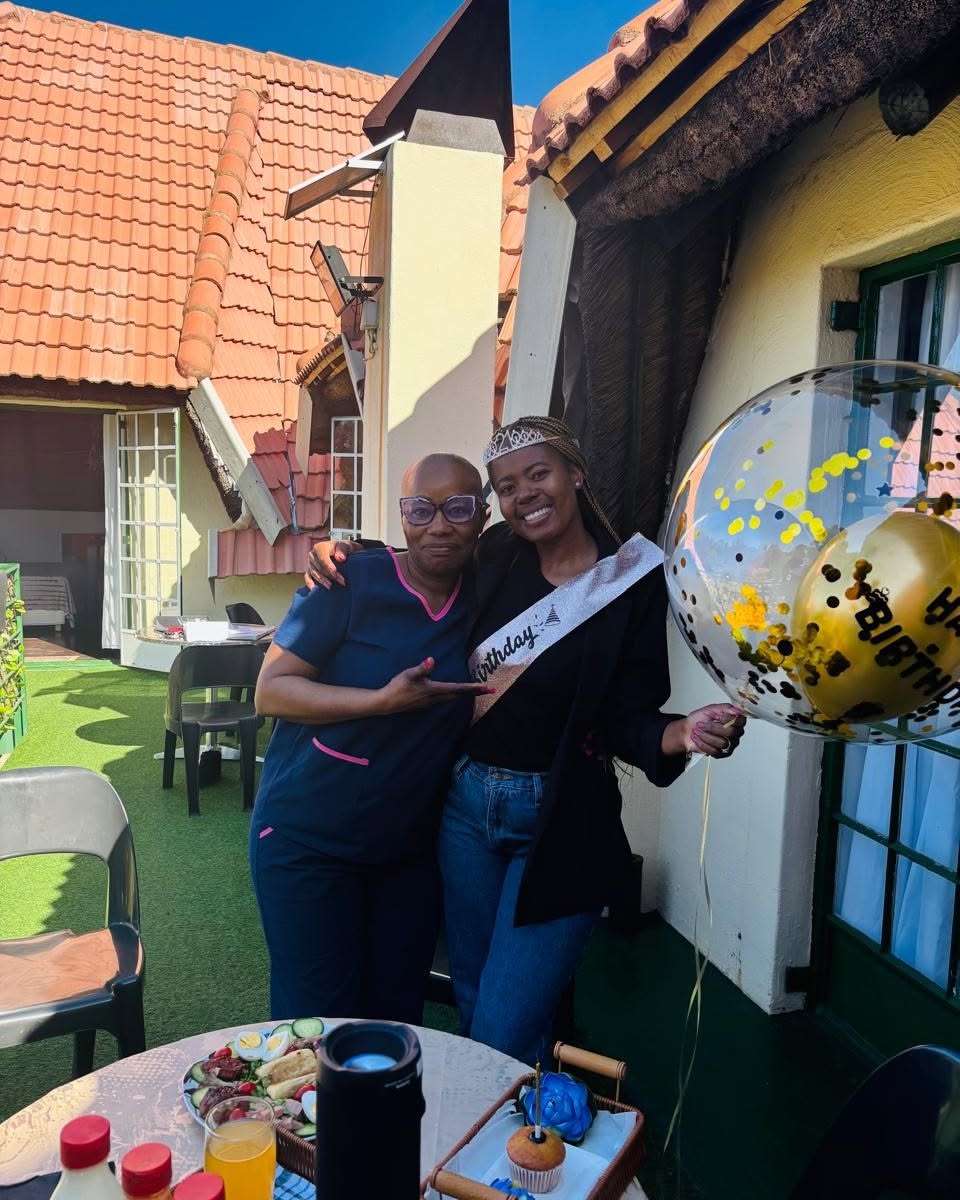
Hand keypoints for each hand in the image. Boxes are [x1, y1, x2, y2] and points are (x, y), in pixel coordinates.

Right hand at [304, 539, 356, 589]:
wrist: (341, 551)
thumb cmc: (343, 549)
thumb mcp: (346, 546)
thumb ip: (343, 551)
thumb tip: (341, 558)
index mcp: (320, 547)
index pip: (322, 558)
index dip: (328, 565)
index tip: (335, 572)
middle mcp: (312, 554)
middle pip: (319, 567)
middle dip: (330, 575)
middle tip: (341, 581)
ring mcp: (310, 563)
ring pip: (314, 573)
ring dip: (323, 580)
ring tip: (331, 586)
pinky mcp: (309, 570)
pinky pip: (307, 577)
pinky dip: (309, 583)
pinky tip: (313, 589)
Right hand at [377, 658, 494, 714]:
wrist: (386, 703)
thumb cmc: (398, 687)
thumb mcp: (409, 674)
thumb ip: (422, 668)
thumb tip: (432, 660)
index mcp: (434, 690)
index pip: (458, 688)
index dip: (472, 688)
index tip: (486, 688)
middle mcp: (435, 698)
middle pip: (459, 695)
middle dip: (474, 692)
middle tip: (488, 690)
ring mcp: (431, 703)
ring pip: (452, 698)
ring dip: (464, 695)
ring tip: (475, 691)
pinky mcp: (425, 704)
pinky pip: (444, 700)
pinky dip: (454, 696)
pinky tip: (453, 694)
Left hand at [681, 703, 745, 758]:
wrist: (687, 730)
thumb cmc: (699, 719)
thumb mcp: (711, 709)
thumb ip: (726, 708)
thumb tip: (738, 710)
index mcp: (734, 721)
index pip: (740, 721)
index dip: (729, 719)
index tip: (717, 716)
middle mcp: (735, 734)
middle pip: (731, 732)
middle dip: (713, 727)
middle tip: (701, 724)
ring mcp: (729, 745)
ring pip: (723, 743)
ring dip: (706, 736)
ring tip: (696, 731)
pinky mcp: (721, 754)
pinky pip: (715, 751)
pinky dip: (703, 743)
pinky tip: (697, 738)